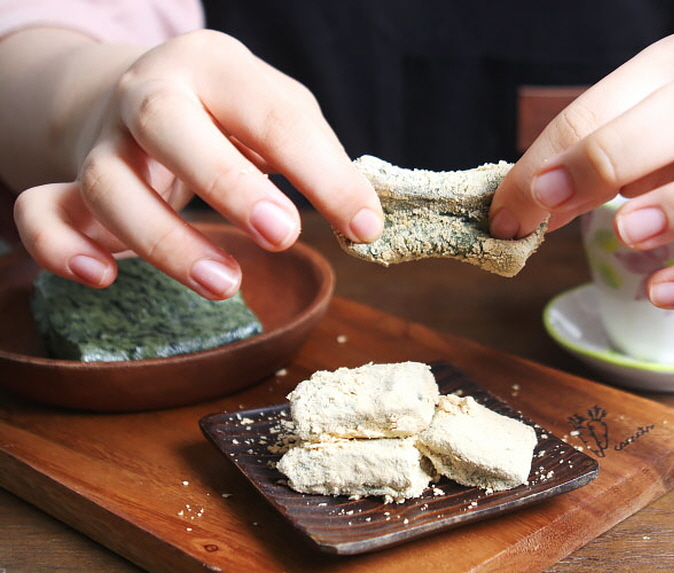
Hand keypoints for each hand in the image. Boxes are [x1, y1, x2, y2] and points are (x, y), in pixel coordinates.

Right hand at [10, 29, 383, 298]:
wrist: (148, 98)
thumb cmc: (233, 115)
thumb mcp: (283, 118)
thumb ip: (323, 164)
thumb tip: (364, 225)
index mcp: (215, 68)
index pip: (271, 115)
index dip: (321, 174)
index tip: (363, 227)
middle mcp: (149, 95)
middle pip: (168, 126)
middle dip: (227, 184)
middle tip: (283, 236)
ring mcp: (104, 141)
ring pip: (109, 184)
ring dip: (164, 241)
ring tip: (224, 285)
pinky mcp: (70, 185)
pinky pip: (42, 214)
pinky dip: (62, 248)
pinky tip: (104, 277)